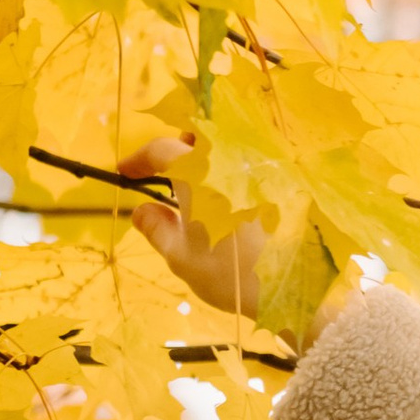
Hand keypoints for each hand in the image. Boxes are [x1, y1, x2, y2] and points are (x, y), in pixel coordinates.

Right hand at [120, 135, 267, 318]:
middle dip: (179, 147)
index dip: (139, 158)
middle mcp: (231, 159)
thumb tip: (142, 210)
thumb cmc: (230, 273)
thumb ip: (157, 229)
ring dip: (210, 156)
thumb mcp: (181, 257)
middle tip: (168, 174)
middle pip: (200, 134)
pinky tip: (235, 198)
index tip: (126, 171)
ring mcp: (262, 167)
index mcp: (200, 172)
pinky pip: (255, 163)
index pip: (162, 150)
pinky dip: (237, 171)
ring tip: (202, 187)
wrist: (293, 286)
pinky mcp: (285, 181)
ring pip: (230, 144)